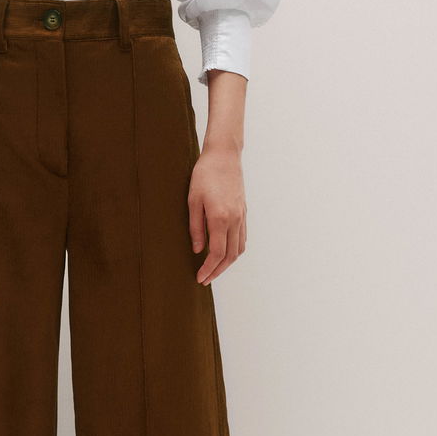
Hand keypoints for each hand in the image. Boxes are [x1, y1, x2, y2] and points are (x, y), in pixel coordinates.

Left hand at [188, 145, 246, 284]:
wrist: (224, 155)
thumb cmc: (204, 175)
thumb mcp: (193, 201)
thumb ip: (196, 227)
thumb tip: (198, 250)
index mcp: (220, 218)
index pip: (216, 253)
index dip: (208, 269)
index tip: (199, 278)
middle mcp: (234, 220)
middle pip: (229, 256)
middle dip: (217, 271)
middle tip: (205, 279)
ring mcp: (241, 216)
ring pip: (239, 249)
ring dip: (227, 263)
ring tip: (214, 270)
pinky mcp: (244, 212)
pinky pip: (242, 238)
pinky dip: (234, 251)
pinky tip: (225, 254)